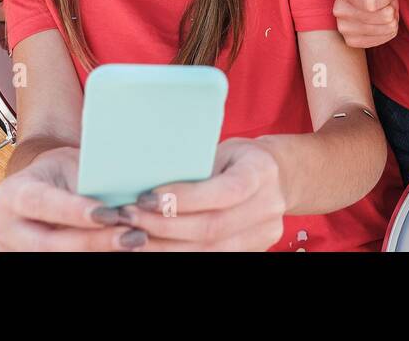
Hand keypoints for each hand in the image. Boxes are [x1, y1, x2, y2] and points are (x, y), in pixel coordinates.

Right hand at [0, 146, 144, 251]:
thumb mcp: (73, 165)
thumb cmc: (63, 173)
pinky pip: (67, 261)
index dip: (73, 211)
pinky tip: (124, 249)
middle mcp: (8, 228)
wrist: (48, 186)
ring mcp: (17, 251)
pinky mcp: (32, 261)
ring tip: (135, 242)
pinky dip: (98, 254)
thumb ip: (92, 180)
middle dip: (92, 242)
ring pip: (57, 258)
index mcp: (12, 193)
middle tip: (131, 236)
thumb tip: (130, 191)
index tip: (108, 214)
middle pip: (47, 244)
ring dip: (100, 252)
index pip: (40, 203)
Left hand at [120, 138, 287, 250]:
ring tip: (133, 236)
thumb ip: (195, 168)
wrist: (278, 177)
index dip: (184, 199)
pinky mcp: (253, 251)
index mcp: (260, 173)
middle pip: (213, 227)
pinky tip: (153, 246)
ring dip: (165, 246)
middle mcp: (267, 207)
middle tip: (129, 218)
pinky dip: (178, 252)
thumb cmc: (240, 159)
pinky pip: (212, 257)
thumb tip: (145, 179)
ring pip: (209, 250)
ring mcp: (263, 234)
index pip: (224, 191)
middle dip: (164, 226)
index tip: (146, 197)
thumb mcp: (223, 151)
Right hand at [332, 0, 398, 48]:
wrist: (366, 0)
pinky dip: (390, 28)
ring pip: (387, 27)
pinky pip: (386, 37)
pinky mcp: (352, 42)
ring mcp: (344, 28)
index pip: (370, 2)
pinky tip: (382, 20)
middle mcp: (339, 10)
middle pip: (383, 16)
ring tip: (384, 8)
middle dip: (391, 5)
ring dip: (393, 16)